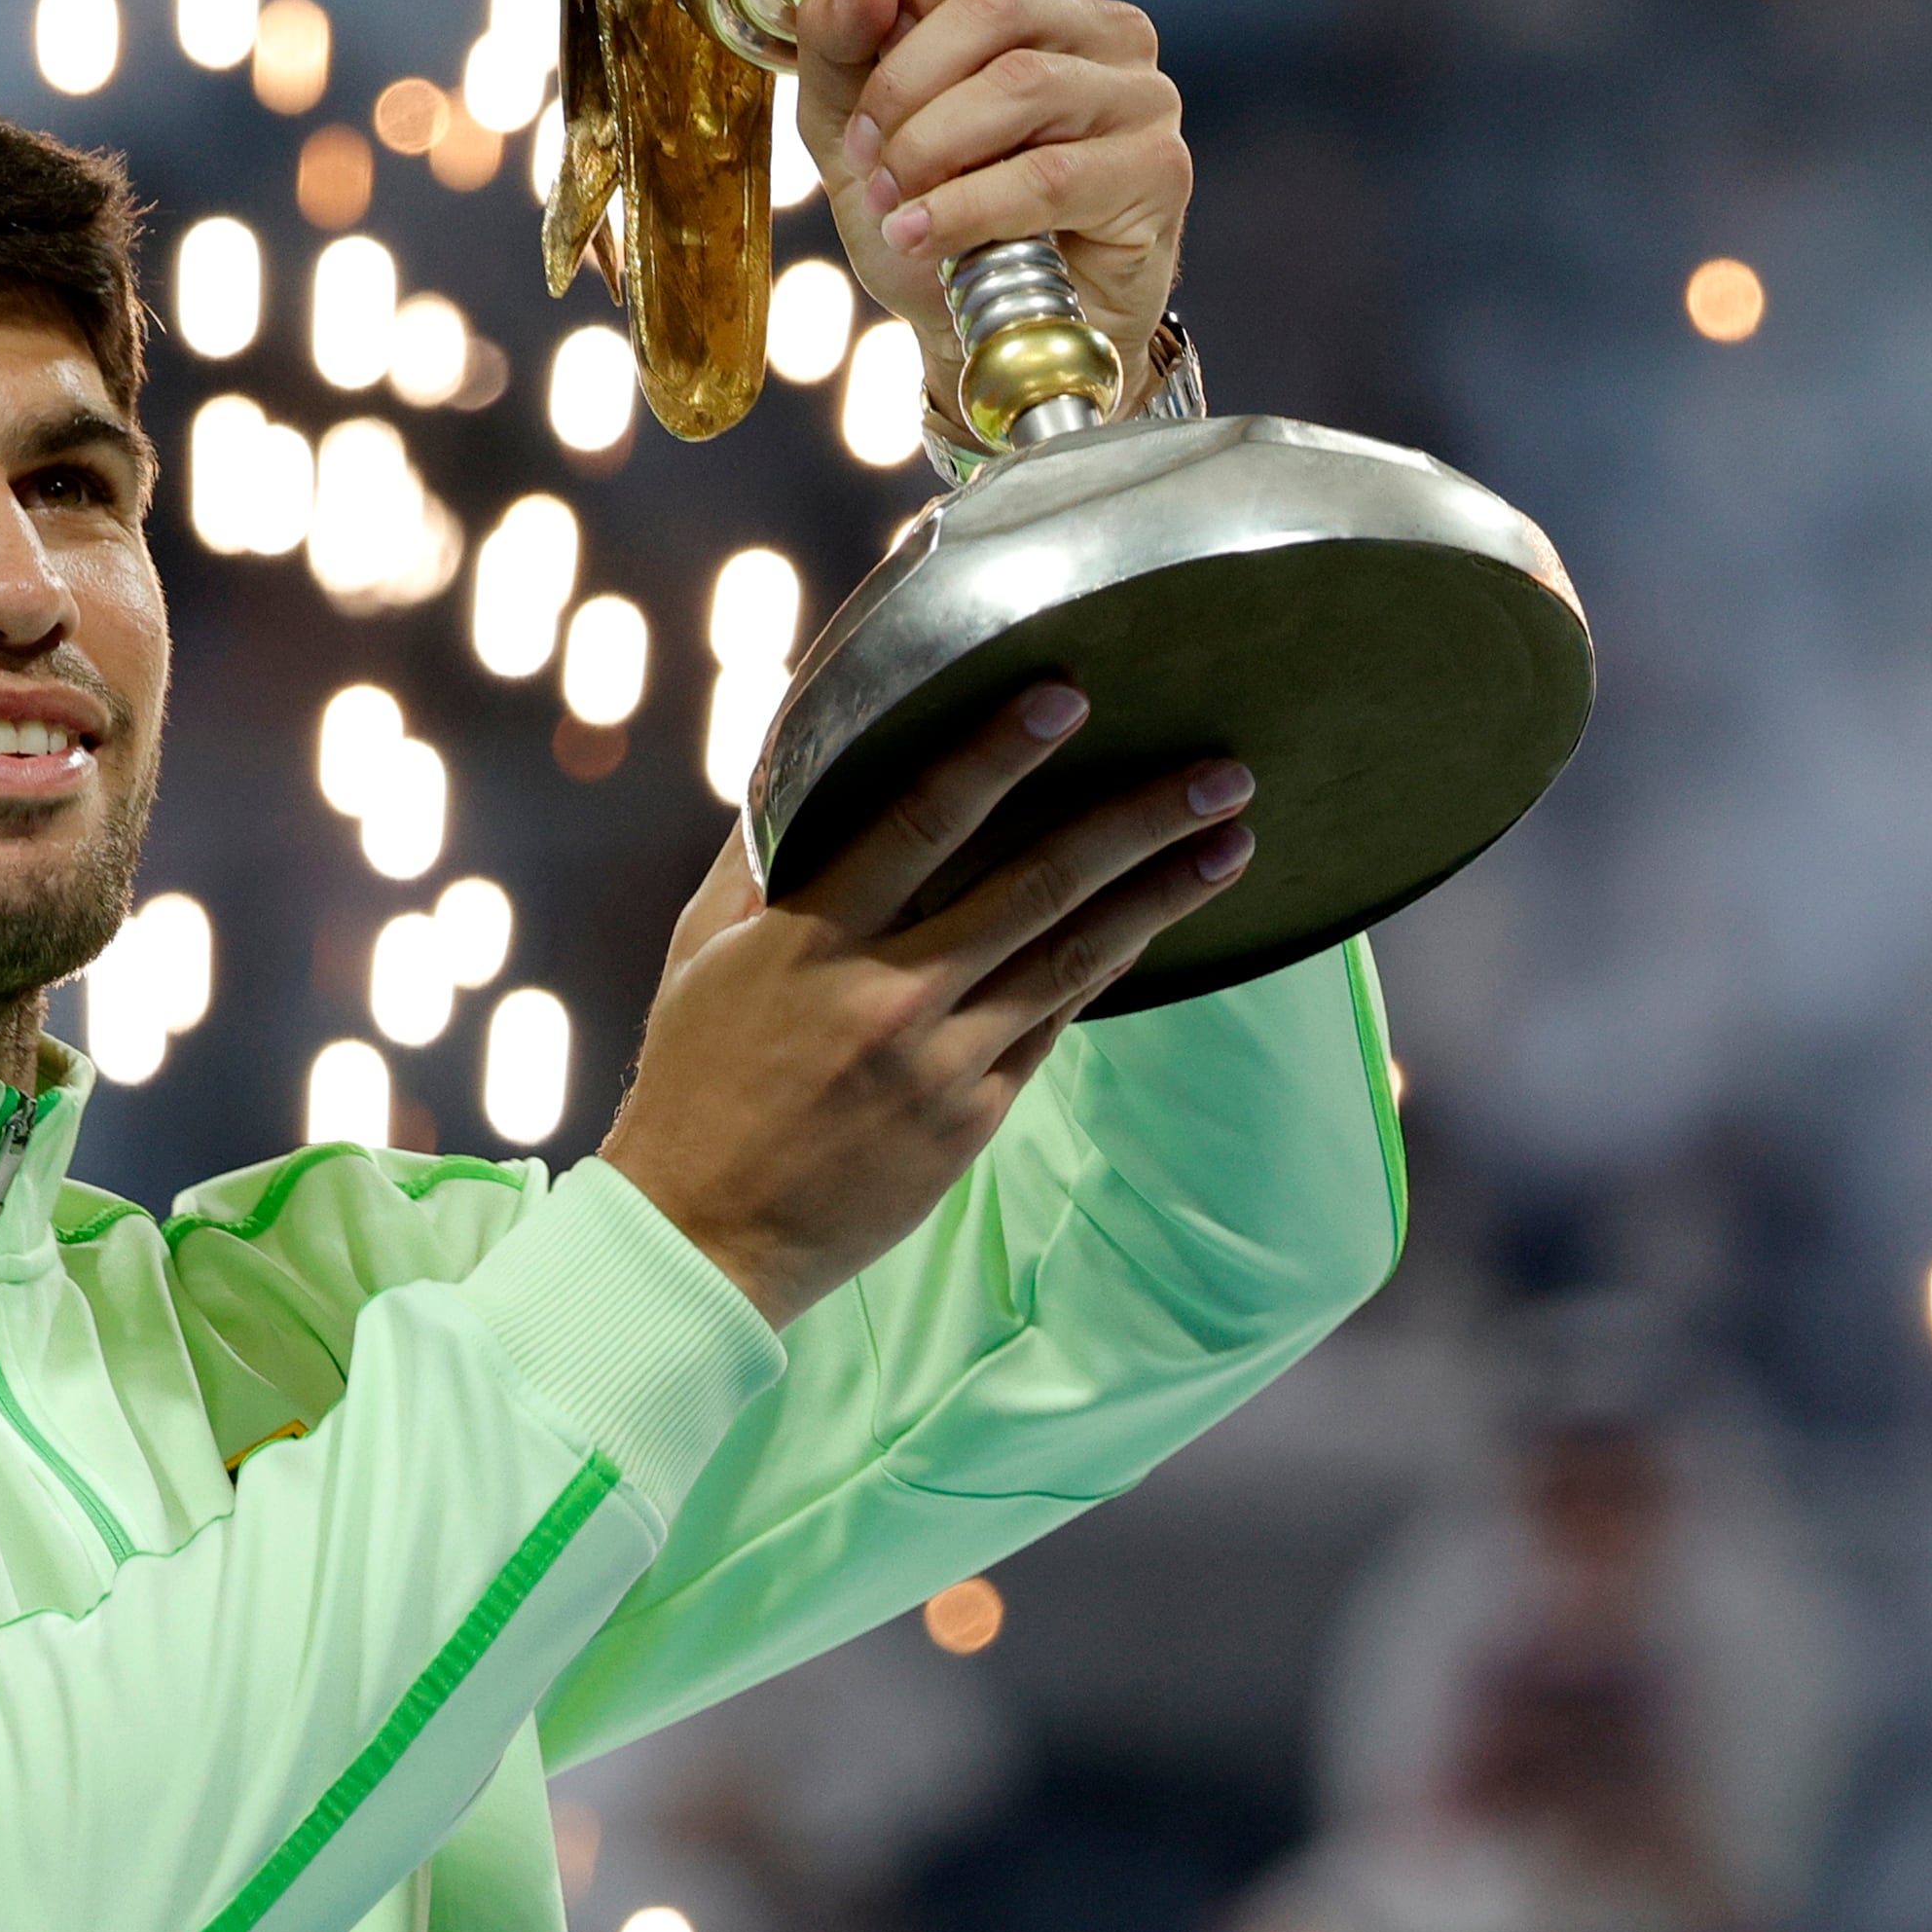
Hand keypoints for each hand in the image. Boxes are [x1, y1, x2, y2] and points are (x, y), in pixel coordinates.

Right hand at [598, 684, 1255, 1327]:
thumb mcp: (700, 954)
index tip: (1067, 697)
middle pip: (1037, 884)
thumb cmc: (697, 1079)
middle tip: (1221, 772)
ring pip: (1074, 956)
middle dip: (1137, 820)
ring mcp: (941, 1062)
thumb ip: (758, 858)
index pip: (923, 821)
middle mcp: (891, 993)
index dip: (998, 753)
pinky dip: (1112, 966)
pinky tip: (1161, 924)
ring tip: (1234, 842)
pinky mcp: (973, 1119)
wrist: (705, 1234)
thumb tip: (800, 760)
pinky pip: (1058, 1023)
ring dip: (1163, 894)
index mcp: (814, 937)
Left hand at [793, 0, 1187, 421]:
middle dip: (903, 86)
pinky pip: (1049, 175)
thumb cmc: (931, 215)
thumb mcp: (850, 124)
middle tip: (870, 155)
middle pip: (993, 2)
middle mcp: (1103, 28)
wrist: (981, 331)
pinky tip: (925, 236)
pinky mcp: (1157, 171)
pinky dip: (967, 209)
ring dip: (929, 151)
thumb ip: (839, 42)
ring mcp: (1141, 96)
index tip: (870, 60)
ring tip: (896, 204)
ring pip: (1018, 84)